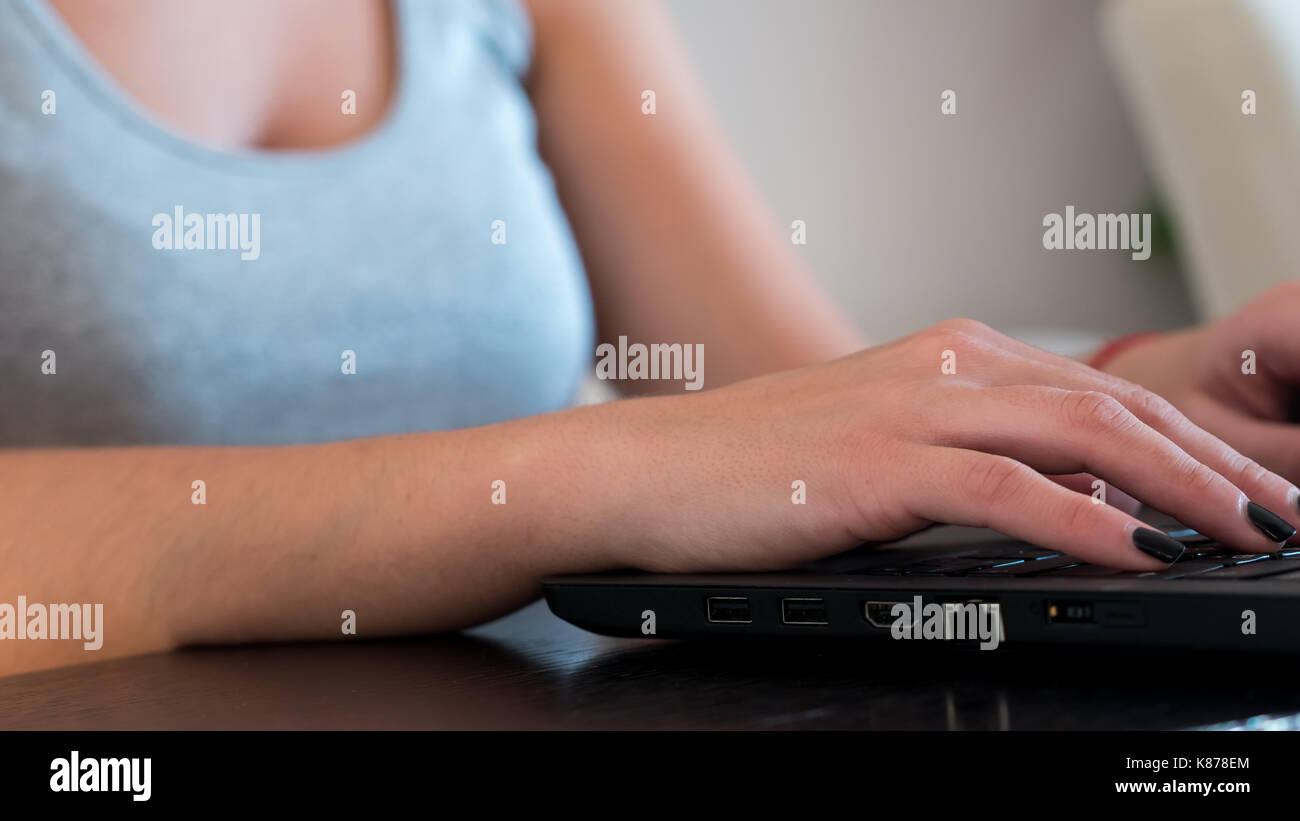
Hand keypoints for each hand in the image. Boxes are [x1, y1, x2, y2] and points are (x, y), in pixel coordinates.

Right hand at [608, 319, 1298, 572]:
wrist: (642, 471)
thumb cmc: (752, 469)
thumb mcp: (883, 450)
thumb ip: (977, 462)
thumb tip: (1077, 501)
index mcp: (950, 359)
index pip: (1101, 394)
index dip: (1193, 441)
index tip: (1247, 489)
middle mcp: (943, 368)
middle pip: (1115, 408)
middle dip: (1213, 464)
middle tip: (1279, 514)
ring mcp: (910, 410)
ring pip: (1081, 437)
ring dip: (1178, 488)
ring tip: (1239, 533)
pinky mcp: (875, 463)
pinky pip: (1006, 489)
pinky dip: (1086, 522)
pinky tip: (1135, 552)